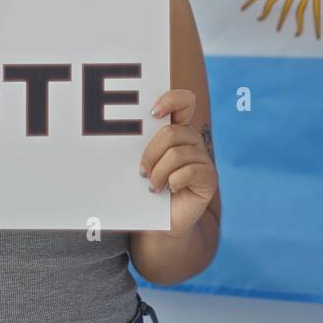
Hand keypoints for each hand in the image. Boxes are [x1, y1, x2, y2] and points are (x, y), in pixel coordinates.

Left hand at [139, 89, 217, 238]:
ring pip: (177, 154)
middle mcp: (192, 140)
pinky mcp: (209, 177)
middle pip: (171, 132)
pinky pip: (190, 171)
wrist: (162, 222)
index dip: (171, 99)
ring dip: (158, 173)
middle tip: (142, 172)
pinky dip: (173, 181)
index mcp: (177, 130)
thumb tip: (113, 135)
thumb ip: (137, 146)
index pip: (184, 101)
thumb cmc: (147, 189)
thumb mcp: (141, 163)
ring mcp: (203, 158)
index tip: (152, 113)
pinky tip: (169, 189)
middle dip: (150, 154)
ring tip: (153, 187)